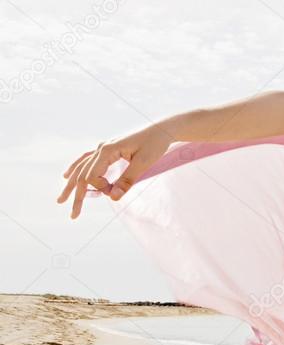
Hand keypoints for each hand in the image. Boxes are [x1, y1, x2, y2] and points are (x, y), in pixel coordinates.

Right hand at [57, 125, 172, 219]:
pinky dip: (76, 168)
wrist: (162, 129)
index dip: (101, 188)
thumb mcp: (144, 163)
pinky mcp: (108, 149)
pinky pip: (86, 160)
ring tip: (61, 199)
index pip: (92, 175)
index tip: (115, 192)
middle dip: (77, 195)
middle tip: (73, 215)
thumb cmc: (155, 144)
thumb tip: (113, 198)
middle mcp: (101, 148)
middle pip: (82, 174)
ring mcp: (103, 147)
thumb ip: (128, 180)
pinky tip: (67, 176)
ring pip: (81, 167)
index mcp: (107, 150)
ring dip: (71, 184)